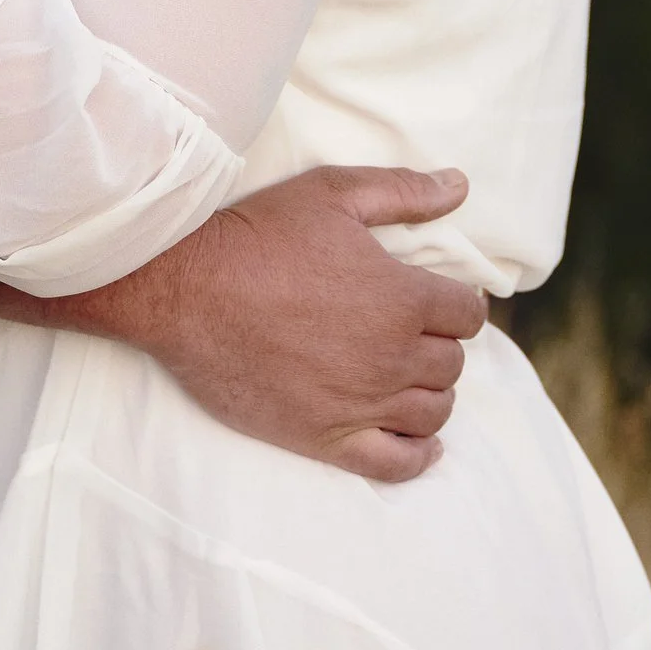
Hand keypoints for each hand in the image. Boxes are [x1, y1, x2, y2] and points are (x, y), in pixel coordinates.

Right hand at [89, 164, 484, 482]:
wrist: (184, 291)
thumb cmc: (258, 237)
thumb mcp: (332, 194)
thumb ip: (404, 191)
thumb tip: (460, 186)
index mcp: (404, 298)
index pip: (467, 314)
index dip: (455, 303)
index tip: (437, 300)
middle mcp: (392, 356)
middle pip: (452, 364)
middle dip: (439, 345)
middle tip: (412, 333)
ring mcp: (361, 402)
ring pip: (433, 412)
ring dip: (430, 393)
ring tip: (407, 377)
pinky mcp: (326, 437)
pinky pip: (396, 464)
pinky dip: (419, 455)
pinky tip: (420, 441)